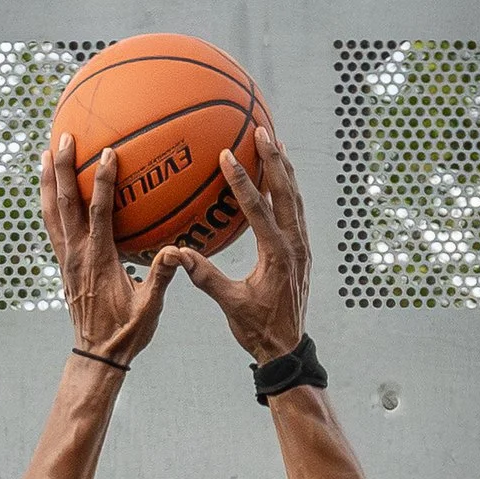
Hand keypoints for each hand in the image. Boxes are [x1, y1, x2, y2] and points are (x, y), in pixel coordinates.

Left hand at [41, 135, 187, 366]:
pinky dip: (48, 202)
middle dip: (62, 167)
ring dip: (47, 180)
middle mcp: (77, 254)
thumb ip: (162, 278)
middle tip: (64, 136)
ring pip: (50, 211)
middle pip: (64, 202)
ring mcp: (66, 258)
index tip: (108, 153)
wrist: (96, 354)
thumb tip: (178, 251)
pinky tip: (50, 188)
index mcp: (99, 261)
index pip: (98, 212)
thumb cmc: (126, 333)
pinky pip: (52, 225)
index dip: (102, 181)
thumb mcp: (150, 308)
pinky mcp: (63, 264)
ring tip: (45, 152)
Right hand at [178, 133, 310, 362]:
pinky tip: (280, 175)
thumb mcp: (230, 305)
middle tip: (262, 130)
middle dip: (274, 160)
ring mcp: (301, 247)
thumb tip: (178, 253)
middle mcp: (295, 246)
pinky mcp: (301, 250)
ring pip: (296, 198)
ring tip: (275, 141)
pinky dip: (288, 188)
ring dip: (285, 169)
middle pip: (287, 193)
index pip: (259, 210)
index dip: (242, 182)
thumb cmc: (258, 330)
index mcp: (277, 256)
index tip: (228, 155)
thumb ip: (206, 278)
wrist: (287, 348)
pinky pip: (296, 211)